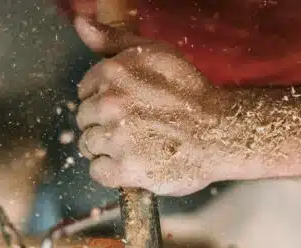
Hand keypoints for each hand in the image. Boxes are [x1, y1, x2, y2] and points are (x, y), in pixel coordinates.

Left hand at [74, 16, 233, 195]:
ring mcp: (116, 138)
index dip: (102, 100)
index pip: (84, 92)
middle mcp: (110, 104)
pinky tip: (130, 163)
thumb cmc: (188, 91)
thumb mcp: (154, 52)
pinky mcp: (125, 169)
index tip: (126, 107)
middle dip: (102, 124)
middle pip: (84, 119)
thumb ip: (112, 39)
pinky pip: (97, 171)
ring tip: (133, 145)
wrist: (220, 132)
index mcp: (113, 73)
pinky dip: (110, 171)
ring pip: (88, 145)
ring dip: (106, 148)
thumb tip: (80, 22)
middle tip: (132, 128)